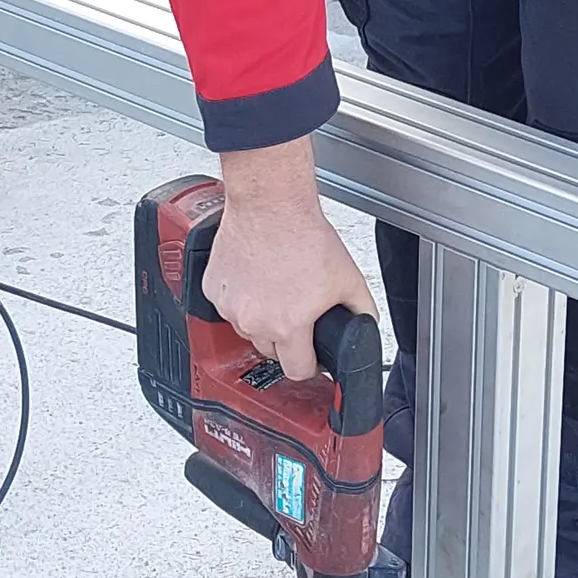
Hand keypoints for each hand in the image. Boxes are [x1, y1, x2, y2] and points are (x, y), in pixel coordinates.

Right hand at [204, 141, 381, 380]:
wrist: (271, 205)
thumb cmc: (304, 235)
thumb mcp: (349, 278)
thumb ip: (362, 311)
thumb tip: (365, 327)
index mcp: (288, 326)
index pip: (296, 371)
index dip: (309, 365)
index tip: (310, 355)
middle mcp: (254, 321)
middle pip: (270, 351)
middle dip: (285, 339)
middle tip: (295, 312)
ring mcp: (229, 306)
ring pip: (247, 329)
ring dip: (260, 319)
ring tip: (276, 290)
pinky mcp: (212, 288)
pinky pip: (227, 307)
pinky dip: (240, 299)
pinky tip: (255, 279)